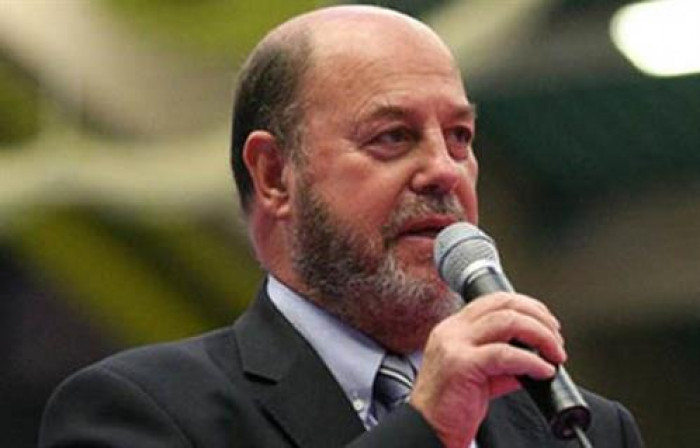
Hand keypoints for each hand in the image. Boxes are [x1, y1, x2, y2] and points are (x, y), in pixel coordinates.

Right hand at [409, 292, 566, 447]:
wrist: (429, 429)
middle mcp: (452, 330)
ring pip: (507, 322)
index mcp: (454, 328)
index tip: (548, 323)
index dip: (527, 306)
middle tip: (557, 339)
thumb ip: (505, 362)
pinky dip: (532, 361)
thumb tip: (536, 358)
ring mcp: (454, 344)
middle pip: (504, 304)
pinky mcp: (461, 364)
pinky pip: (505, 354)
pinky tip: (543, 371)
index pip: (495, 301)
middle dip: (539, 318)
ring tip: (555, 353)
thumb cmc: (450, 406)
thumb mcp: (480, 375)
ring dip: (540, 335)